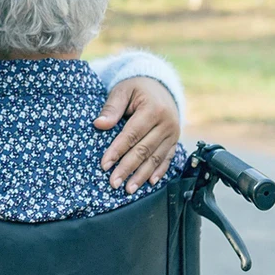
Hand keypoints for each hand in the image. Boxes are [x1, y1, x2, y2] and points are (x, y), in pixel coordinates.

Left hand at [92, 77, 180, 194]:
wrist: (160, 85)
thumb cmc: (137, 88)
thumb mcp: (123, 90)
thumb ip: (112, 107)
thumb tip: (99, 124)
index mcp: (153, 109)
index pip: (132, 134)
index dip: (117, 150)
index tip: (104, 165)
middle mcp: (167, 123)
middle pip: (144, 150)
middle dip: (128, 168)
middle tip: (114, 183)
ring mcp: (173, 133)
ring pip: (156, 158)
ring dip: (142, 175)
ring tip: (128, 189)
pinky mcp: (175, 140)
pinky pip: (167, 159)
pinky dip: (158, 172)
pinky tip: (149, 182)